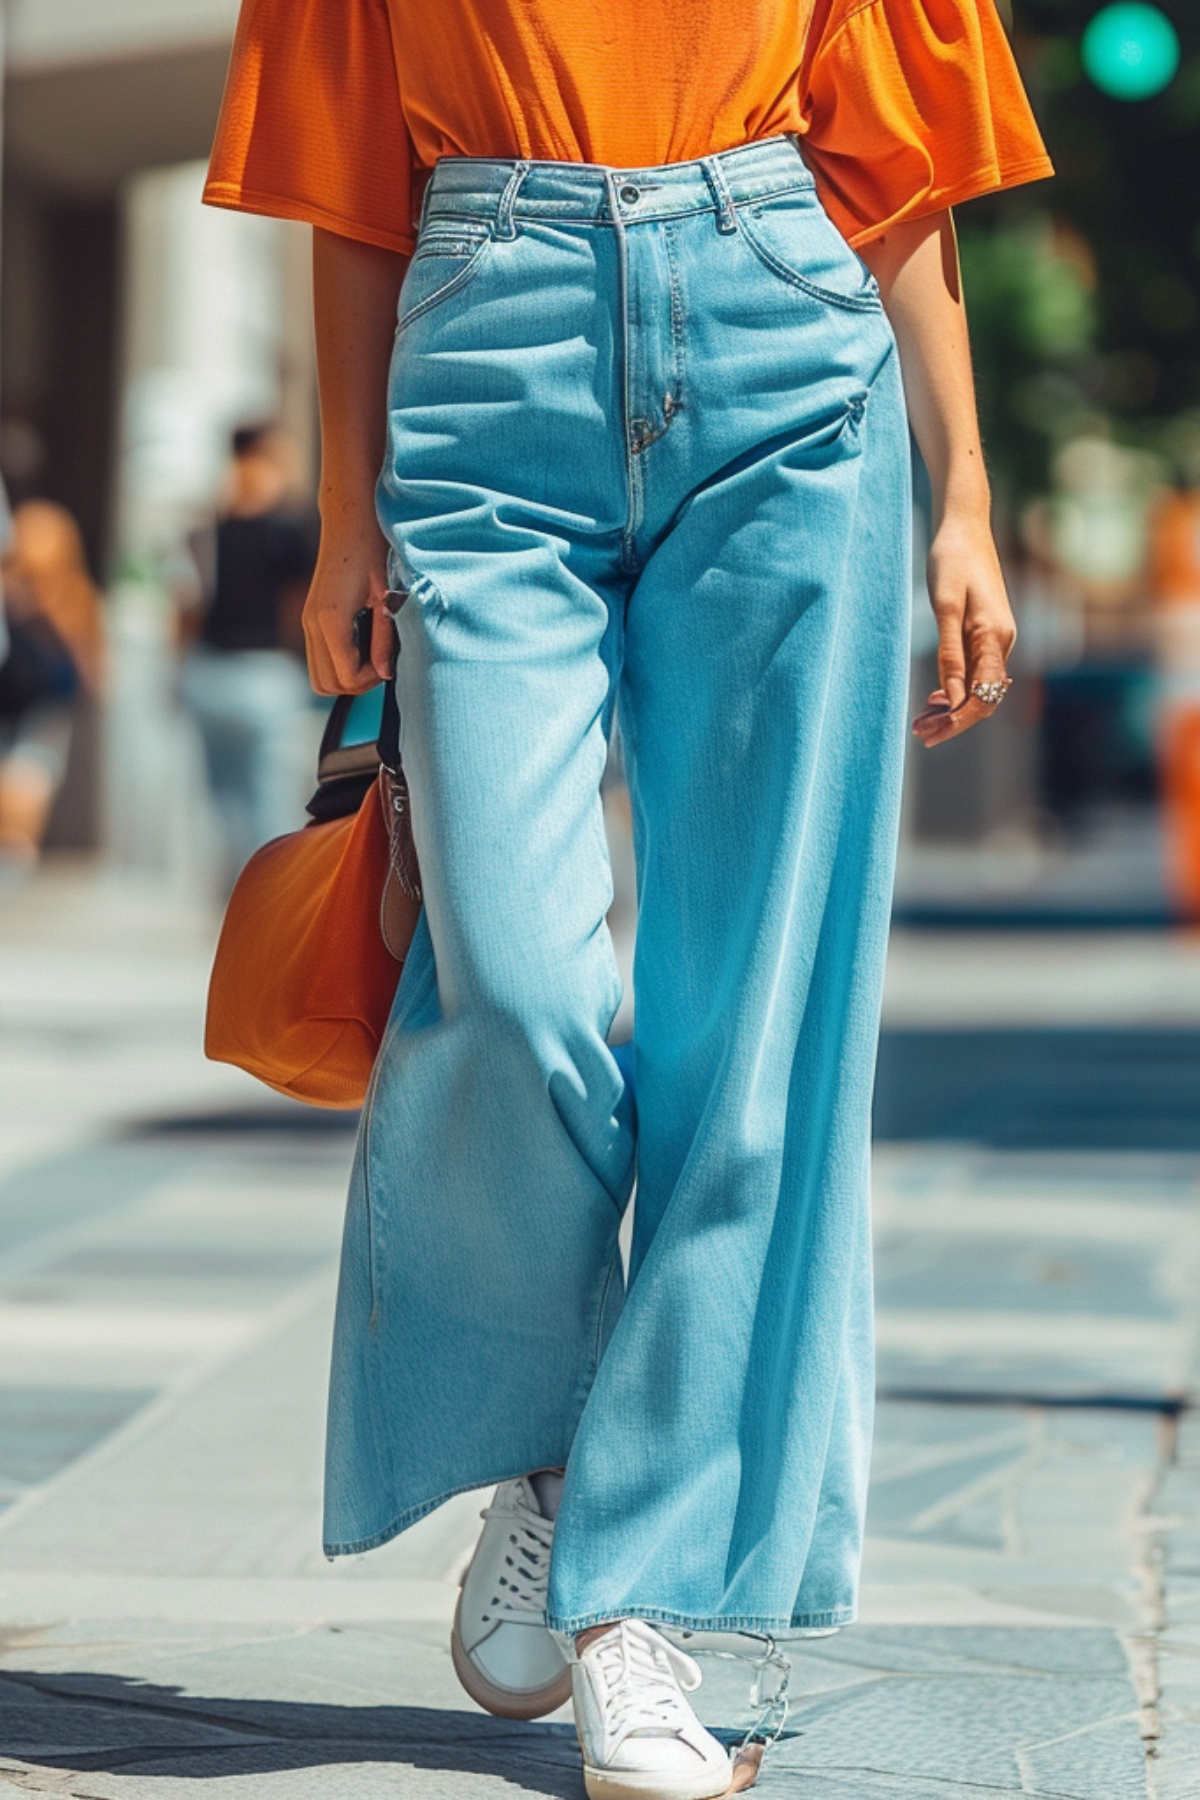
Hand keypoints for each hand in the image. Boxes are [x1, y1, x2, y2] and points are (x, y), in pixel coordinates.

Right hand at [302, 525, 395, 694]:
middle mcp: (312, 623)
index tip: (390, 661)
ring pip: (319, 677)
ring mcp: (307, 621)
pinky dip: (338, 664)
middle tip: (382, 663)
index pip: (346, 677)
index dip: (372, 679)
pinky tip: (362, 645)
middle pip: (327, 685)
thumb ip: (385, 638)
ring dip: (346, 676)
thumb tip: (385, 674)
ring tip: (372, 656)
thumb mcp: (389, 596)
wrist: (350, 517)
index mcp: (331, 619)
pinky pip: (319, 659)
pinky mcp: (311, 618)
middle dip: (357, 684)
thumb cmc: (374, 549)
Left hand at [912, 514, 1015, 747]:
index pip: (982, 696)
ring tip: (921, 721)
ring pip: (980, 688)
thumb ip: (950, 654)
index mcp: (994, 637)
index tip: (929, 733)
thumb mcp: (945, 607)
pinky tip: (935, 699)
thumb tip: (951, 699)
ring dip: (952, 708)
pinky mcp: (988, 632)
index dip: (957, 720)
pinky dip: (956, 690)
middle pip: (984, 698)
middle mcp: (1002, 641)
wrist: (965, 526)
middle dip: (953, 720)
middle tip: (919, 732)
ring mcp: (998, 638)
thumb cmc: (951, 559)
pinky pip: (977, 672)